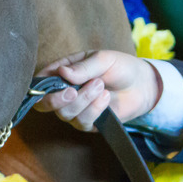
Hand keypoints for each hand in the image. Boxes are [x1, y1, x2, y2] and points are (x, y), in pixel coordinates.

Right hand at [35, 51, 161, 131]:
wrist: (142, 85)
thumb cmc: (121, 67)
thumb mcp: (103, 59)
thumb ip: (83, 67)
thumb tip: (61, 72)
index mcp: (63, 73)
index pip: (41, 82)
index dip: (40, 86)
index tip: (53, 82)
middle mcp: (65, 92)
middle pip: (44, 104)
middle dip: (56, 100)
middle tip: (73, 91)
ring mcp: (75, 109)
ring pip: (65, 113)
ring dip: (84, 100)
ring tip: (101, 86)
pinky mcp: (88, 122)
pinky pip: (82, 122)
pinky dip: (94, 110)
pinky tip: (106, 98)